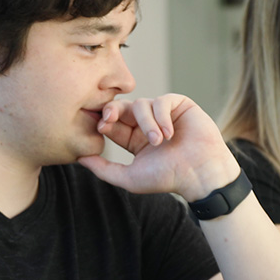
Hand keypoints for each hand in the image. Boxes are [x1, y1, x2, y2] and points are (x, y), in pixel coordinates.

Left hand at [77, 94, 238, 200]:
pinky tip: (169, 133)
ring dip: (147, 123)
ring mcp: (163, 113)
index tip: (100, 126)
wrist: (200, 174)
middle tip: (109, 119)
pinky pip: (162, 100)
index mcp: (134, 139)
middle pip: (123, 106)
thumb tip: (78, 158)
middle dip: (113, 110)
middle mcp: (147, 123)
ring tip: (158, 142)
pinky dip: (162, 115)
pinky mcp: (180, 105)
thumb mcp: (129, 178)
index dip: (104, 120)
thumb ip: (103, 169)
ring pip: (142, 104)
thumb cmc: (168, 178)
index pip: (113, 122)